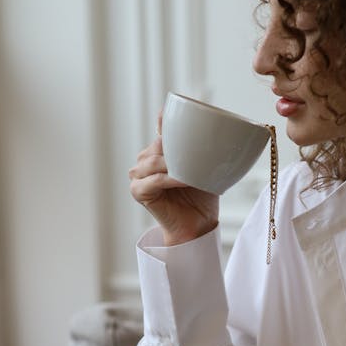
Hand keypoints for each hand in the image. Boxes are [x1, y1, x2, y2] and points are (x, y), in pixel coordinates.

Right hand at [129, 112, 219, 245]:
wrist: (199, 224)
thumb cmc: (201, 196)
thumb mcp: (203, 167)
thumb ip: (198, 147)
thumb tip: (207, 125)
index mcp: (158, 152)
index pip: (162, 131)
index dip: (170, 126)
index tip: (185, 120)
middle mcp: (144, 161)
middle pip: (157, 145)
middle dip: (176, 149)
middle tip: (196, 156)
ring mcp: (138, 176)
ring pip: (153, 161)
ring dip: (173, 164)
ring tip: (191, 170)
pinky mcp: (138, 192)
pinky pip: (154, 180)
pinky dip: (169, 179)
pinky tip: (183, 180)